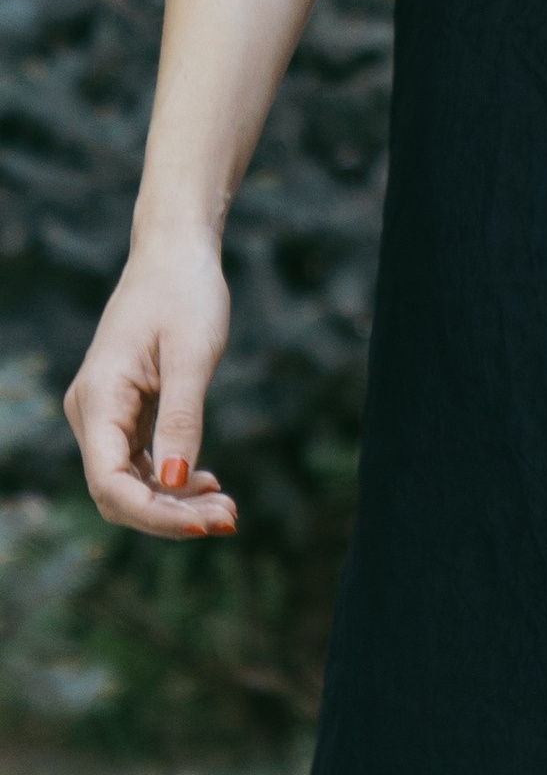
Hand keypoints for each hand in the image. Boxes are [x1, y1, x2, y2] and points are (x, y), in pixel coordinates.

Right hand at [63, 234, 238, 538]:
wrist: (176, 252)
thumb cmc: (185, 292)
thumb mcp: (193, 355)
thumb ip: (182, 419)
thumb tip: (175, 484)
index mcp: (98, 398)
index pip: (110, 483)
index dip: (154, 514)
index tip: (206, 522)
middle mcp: (90, 413)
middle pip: (118, 491)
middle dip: (170, 514)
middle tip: (229, 518)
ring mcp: (103, 414)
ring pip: (129, 481)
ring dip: (174, 502)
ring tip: (225, 508)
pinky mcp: (123, 412)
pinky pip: (139, 462)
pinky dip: (171, 479)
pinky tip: (206, 484)